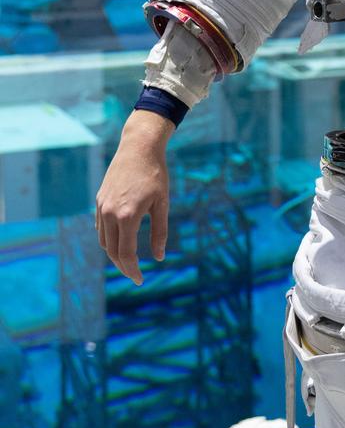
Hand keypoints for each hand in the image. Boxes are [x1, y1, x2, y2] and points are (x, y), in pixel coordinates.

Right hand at [95, 109, 172, 284]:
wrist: (138, 147)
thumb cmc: (155, 174)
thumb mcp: (162, 204)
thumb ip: (160, 232)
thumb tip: (160, 257)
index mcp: (127, 216)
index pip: (125, 253)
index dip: (132, 270)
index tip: (140, 280)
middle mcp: (110, 213)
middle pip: (111, 251)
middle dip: (123, 266)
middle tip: (135, 275)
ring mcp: (102, 206)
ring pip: (103, 240)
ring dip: (114, 254)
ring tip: (128, 261)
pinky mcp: (99, 200)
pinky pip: (100, 227)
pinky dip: (108, 239)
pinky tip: (119, 241)